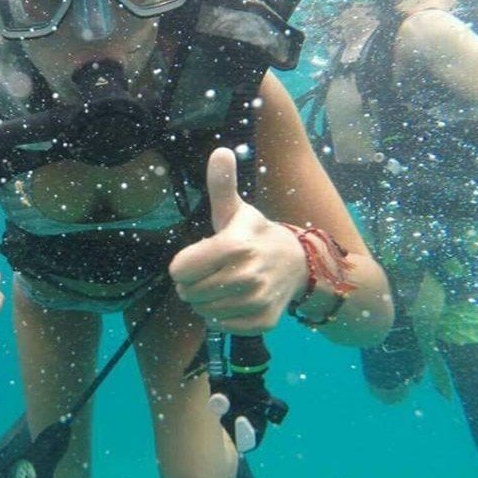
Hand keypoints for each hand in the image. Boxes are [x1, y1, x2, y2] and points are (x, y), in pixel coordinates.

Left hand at [169, 147, 306, 334]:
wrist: (298, 264)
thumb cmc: (255, 234)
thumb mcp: (235, 210)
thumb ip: (221, 185)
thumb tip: (220, 151)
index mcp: (234, 246)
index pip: (180, 270)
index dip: (184, 264)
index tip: (200, 256)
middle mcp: (247, 275)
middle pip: (188, 292)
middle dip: (192, 284)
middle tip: (211, 271)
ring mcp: (256, 300)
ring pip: (203, 311)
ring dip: (206, 300)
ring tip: (223, 284)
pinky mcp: (263, 321)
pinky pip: (221, 325)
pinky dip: (222, 316)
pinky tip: (234, 299)